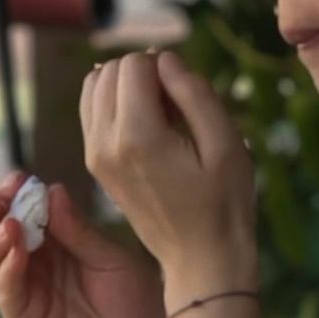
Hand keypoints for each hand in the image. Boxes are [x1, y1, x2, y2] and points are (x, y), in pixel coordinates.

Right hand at [0, 171, 165, 317]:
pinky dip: (6, 273)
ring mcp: (26, 289)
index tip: (17, 180)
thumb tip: (53, 192)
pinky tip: (15, 255)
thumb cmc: (134, 300)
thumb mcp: (112, 259)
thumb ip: (80, 231)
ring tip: (9, 227)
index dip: (12, 191)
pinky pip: (6, 294)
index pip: (21, 206)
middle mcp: (33, 259)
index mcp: (54, 236)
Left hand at [80, 49, 258, 301]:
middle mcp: (105, 143)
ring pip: (95, 86)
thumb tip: (165, 59)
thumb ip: (195, 94)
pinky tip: (146, 124)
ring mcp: (95, 155)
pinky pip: (91, 110)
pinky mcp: (95, 164)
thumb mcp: (227, 144)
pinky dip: (115, 103)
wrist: (201, 258)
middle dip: (144, 73)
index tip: (188, 97)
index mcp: (138, 137)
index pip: (134, 64)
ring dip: (127, 86)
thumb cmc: (224, 203)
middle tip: (177, 106)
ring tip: (161, 113)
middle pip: (110, 70)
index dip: (166, 67)